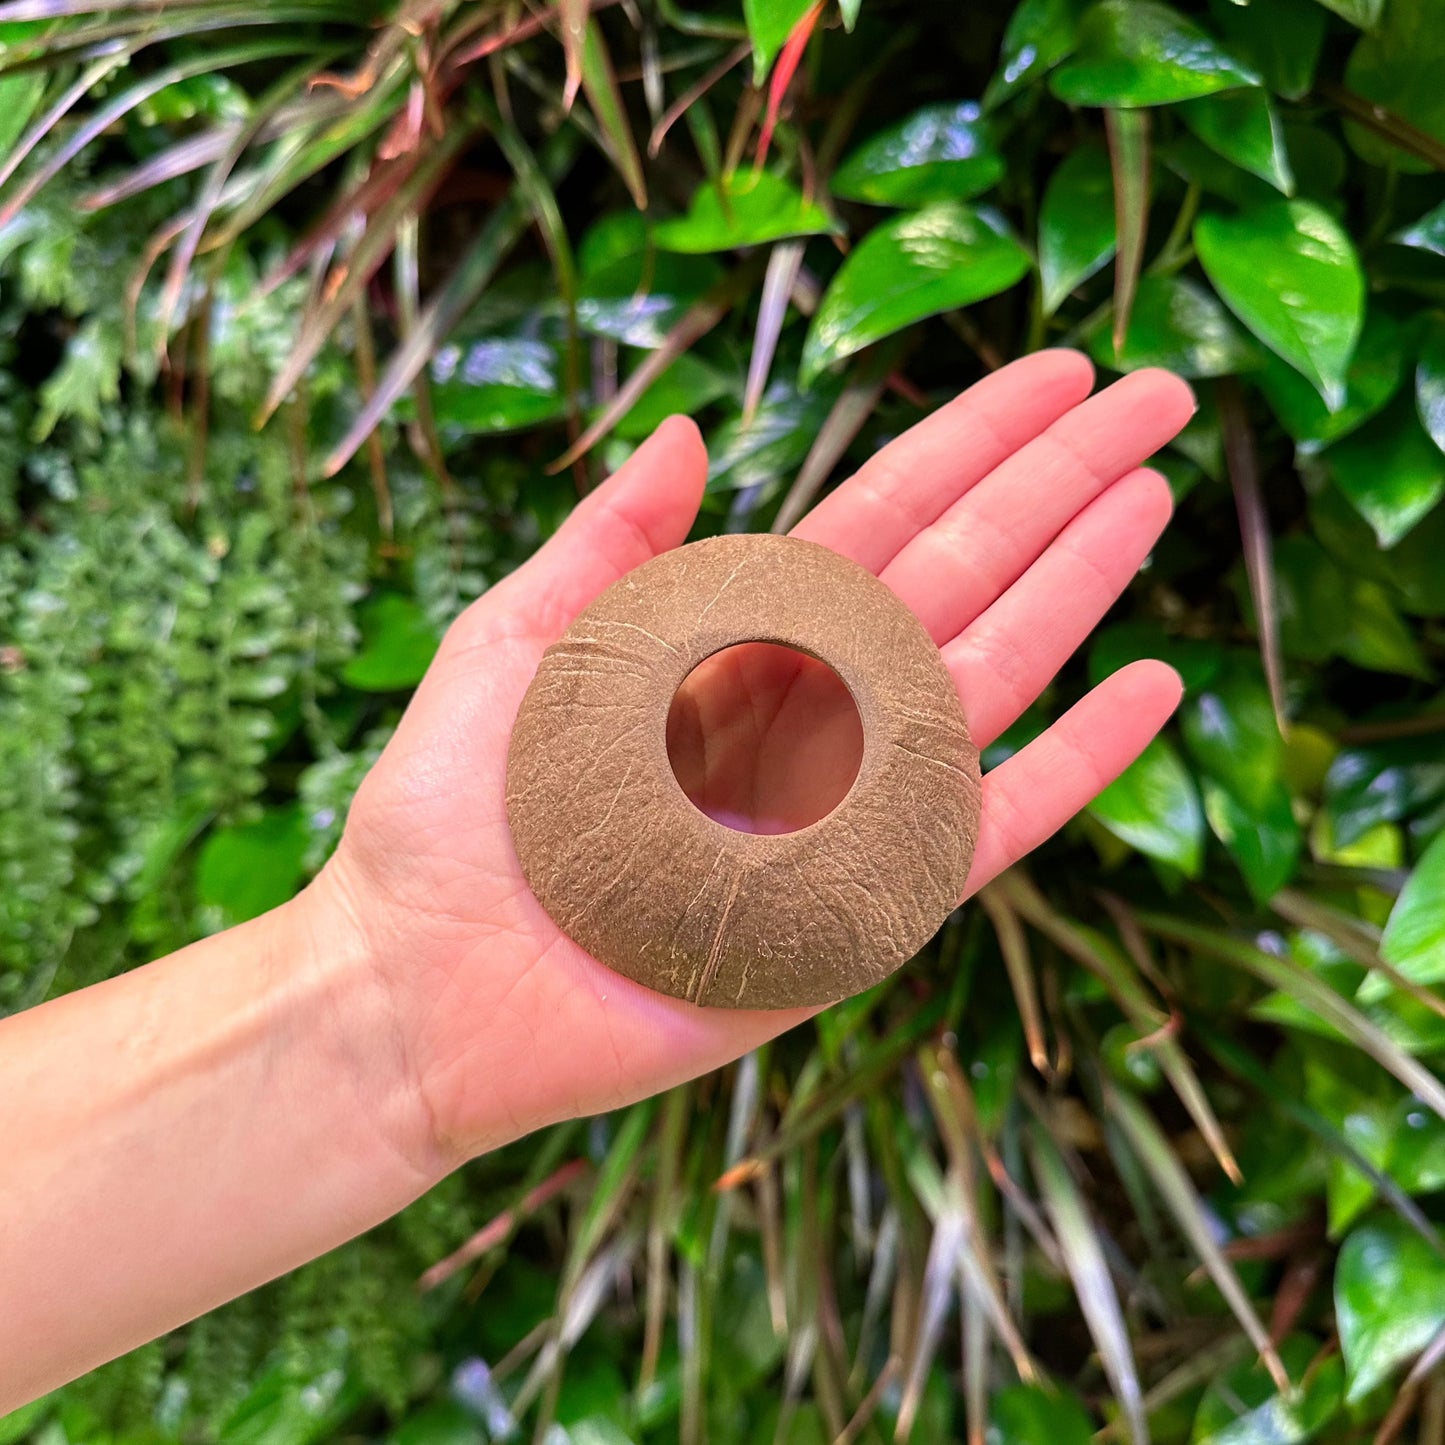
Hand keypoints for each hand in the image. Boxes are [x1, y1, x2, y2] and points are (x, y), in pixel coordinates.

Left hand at [314, 351, 1193, 1173]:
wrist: (426, 988)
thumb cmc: (451, 817)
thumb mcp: (517, 646)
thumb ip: (609, 545)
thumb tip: (696, 430)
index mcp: (734, 637)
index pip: (884, 514)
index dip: (973, 441)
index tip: (1058, 372)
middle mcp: (808, 708)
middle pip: (960, 571)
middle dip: (1059, 480)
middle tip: (1161, 393)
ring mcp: (845, 805)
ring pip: (990, 673)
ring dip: (1078, 585)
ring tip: (1152, 496)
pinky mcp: (859, 907)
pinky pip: (988, 825)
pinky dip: (1075, 764)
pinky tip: (1150, 688)